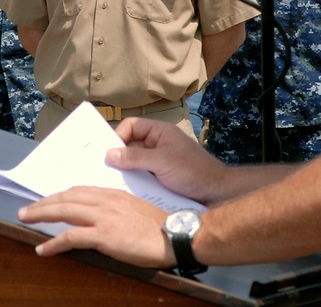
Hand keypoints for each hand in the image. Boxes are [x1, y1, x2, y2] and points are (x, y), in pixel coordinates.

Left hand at [18, 187, 173, 267]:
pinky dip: (53, 243)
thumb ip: (116, 207)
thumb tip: (102, 215)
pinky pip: (70, 237)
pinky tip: (42, 249)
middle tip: (26, 209)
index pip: (78, 190)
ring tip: (25, 220)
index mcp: (112, 193)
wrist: (173, 235)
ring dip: (40, 215)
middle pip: (65, 198)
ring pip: (63, 211)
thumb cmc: (158, 226)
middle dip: (43, 203)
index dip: (59, 195)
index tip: (47, 200)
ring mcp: (102, 217)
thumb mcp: (134, 207)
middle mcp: (104, 201)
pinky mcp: (103, 235)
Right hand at [108, 118, 226, 204]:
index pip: (131, 126)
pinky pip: (140, 176)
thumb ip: (135, 157)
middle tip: (102, 168)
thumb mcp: (162, 162)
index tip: (109, 153)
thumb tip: (109, 154)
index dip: (118, 136)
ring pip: (134, 162)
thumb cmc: (193, 171)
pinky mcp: (159, 177)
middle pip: (130, 144)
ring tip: (111, 182)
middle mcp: (157, 144)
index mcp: (159, 132)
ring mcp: (158, 161)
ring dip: (125, 171)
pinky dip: (133, 181)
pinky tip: (125, 191)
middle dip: (118, 155)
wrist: (218, 194)